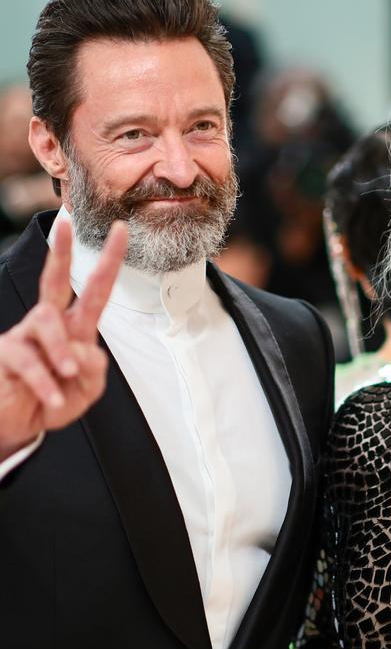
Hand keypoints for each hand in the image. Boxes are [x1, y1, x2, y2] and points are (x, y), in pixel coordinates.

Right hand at [0, 217, 127, 460]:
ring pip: (46, 321)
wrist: (18, 425)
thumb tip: (88, 351)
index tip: (121, 230)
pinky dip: (45, 383)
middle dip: (61, 251)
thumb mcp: (85, 391)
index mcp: (75, 329)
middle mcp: (48, 325)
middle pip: (54, 281)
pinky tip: (51, 399)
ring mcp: (24, 336)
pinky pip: (28, 359)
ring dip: (61, 348)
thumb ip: (95, 371)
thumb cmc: (52, 401)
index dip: (109, 262)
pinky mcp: (5, 353)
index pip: (94, 291)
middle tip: (65, 223)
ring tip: (68, 373)